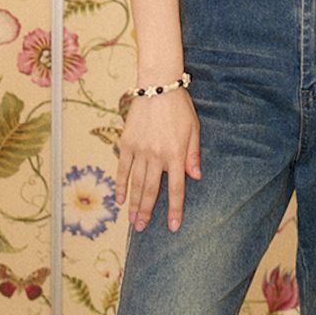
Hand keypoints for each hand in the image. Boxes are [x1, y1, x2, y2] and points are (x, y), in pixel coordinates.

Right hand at [116, 88, 200, 233]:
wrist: (158, 85)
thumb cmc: (179, 106)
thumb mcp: (194, 128)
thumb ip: (193, 154)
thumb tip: (196, 177)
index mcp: (176, 154)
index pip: (176, 188)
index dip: (175, 209)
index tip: (173, 226)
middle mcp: (157, 155)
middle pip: (152, 190)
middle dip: (148, 212)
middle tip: (142, 229)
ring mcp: (140, 150)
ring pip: (136, 183)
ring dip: (134, 204)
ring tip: (132, 221)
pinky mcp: (127, 143)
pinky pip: (123, 168)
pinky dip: (121, 185)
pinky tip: (119, 198)